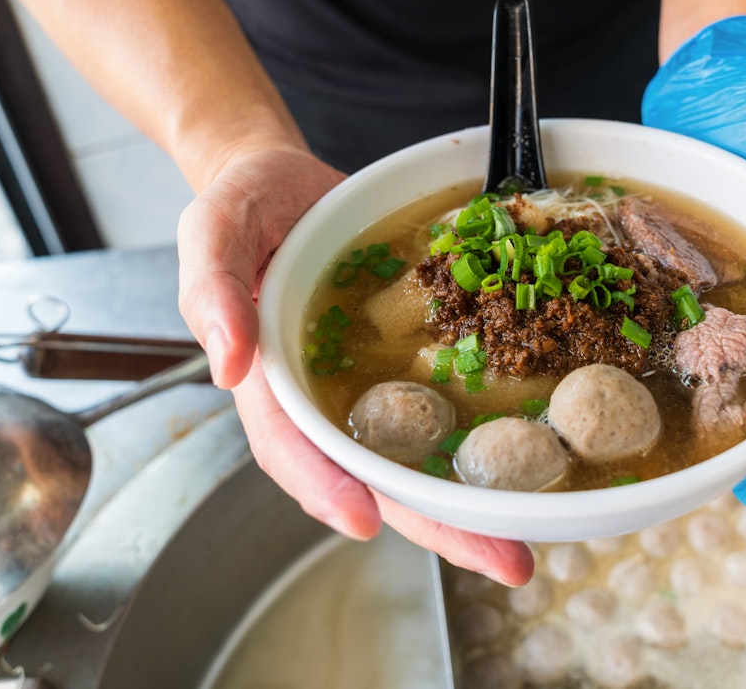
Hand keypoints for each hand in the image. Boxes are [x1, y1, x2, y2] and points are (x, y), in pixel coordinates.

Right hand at [176, 146, 534, 584]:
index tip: (363, 520)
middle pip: (374, 477)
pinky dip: (484, 443)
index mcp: (269, 380)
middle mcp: (322, 400)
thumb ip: (212, 289)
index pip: (292, 446)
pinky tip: (534, 466)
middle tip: (505, 563)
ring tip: (531, 542)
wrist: (286, 182)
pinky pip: (445, 411)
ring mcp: (368, 389)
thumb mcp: (213, 228)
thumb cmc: (242, 205)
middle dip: (435, 525)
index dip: (324, 485)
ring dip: (472, 505)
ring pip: (419, 459)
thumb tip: (226, 365)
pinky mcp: (407, 367)